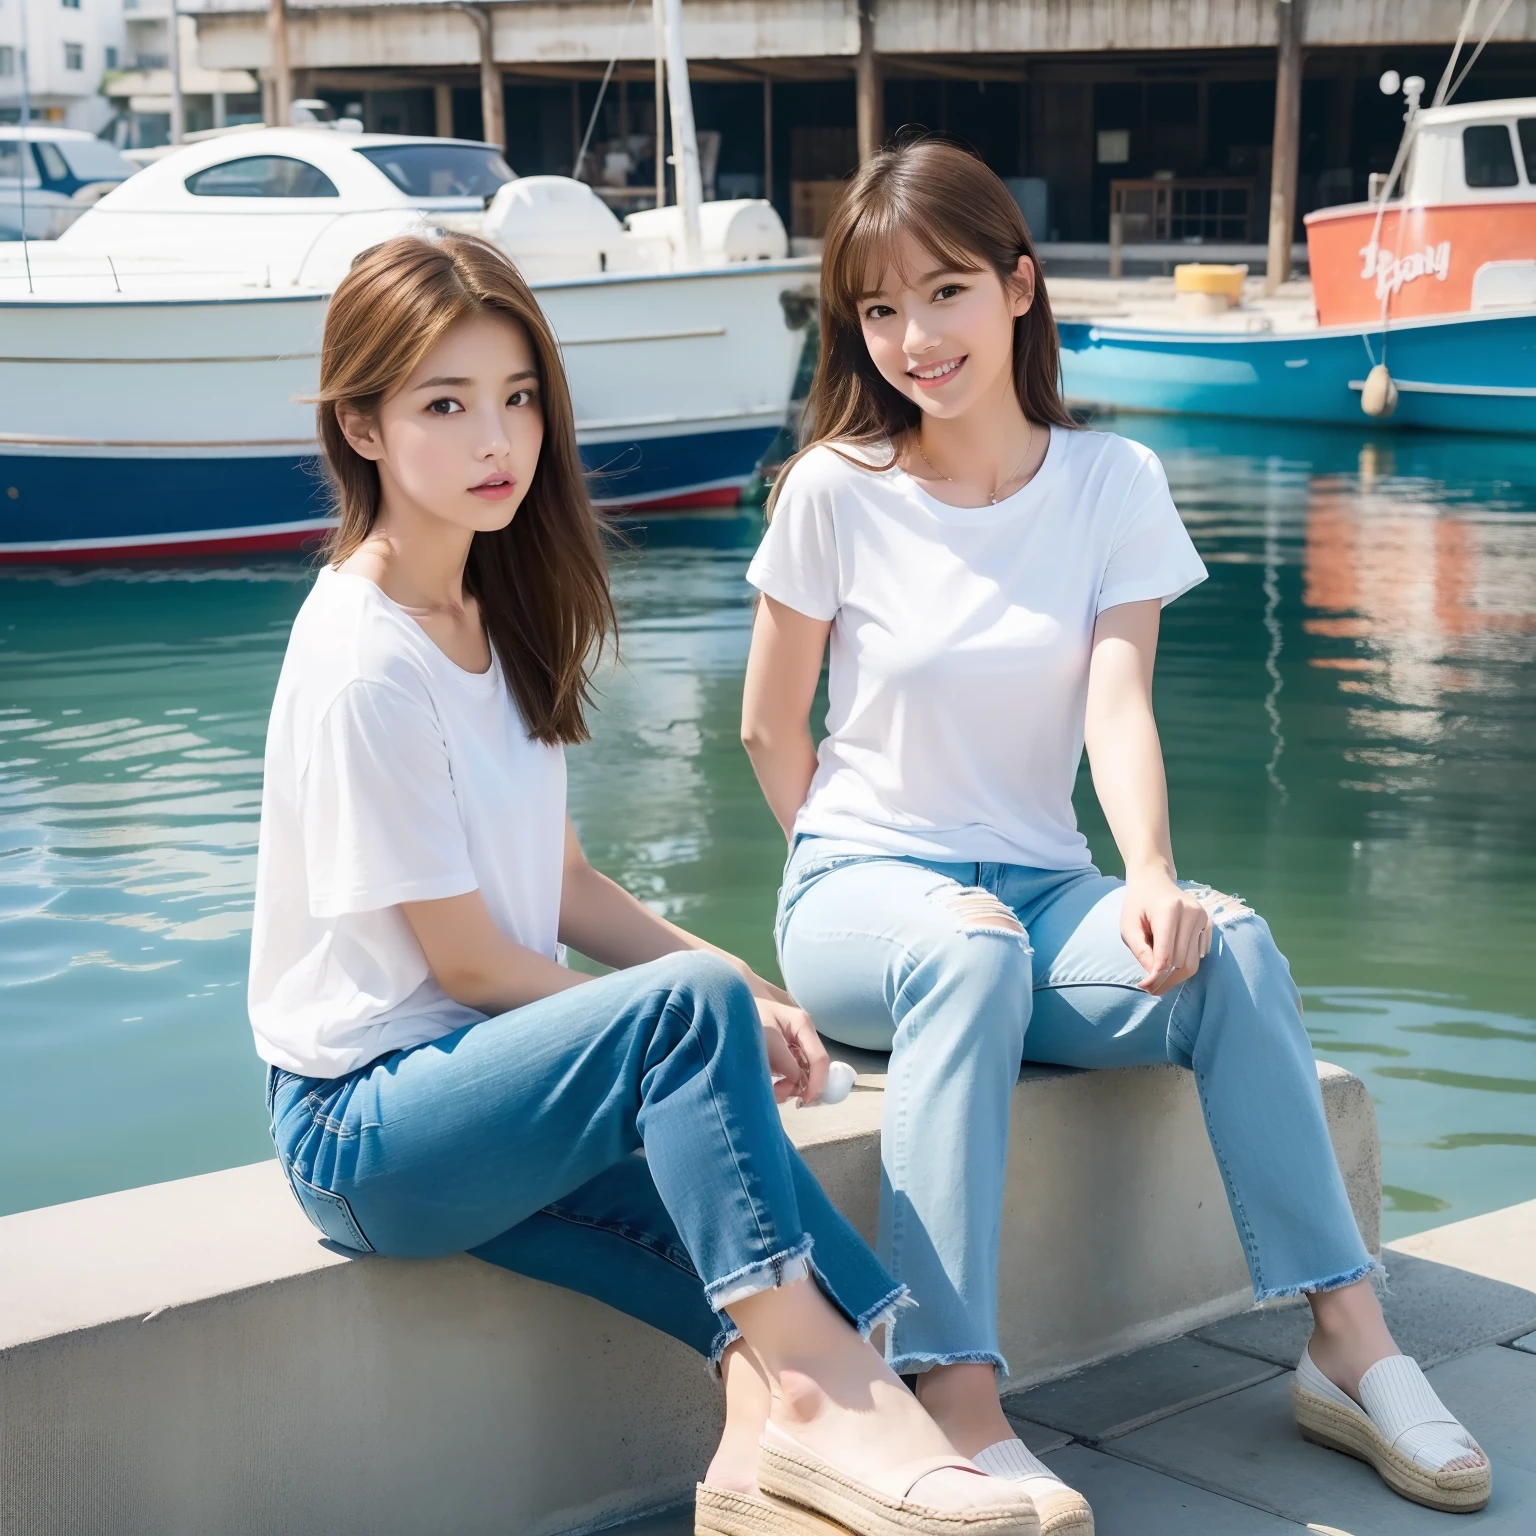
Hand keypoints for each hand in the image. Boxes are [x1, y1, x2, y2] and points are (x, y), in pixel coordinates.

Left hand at [755, 993, 830, 1104]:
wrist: (729, 1009)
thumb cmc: (746, 1016)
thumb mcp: (765, 1037)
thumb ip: (784, 1060)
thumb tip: (799, 1082)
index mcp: (802, 1025)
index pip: (819, 1059)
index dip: (817, 1083)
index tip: (805, 1102)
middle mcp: (803, 1036)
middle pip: (813, 1070)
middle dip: (799, 1088)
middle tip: (778, 1095)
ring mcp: (795, 1046)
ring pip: (802, 1076)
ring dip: (789, 1089)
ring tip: (771, 1091)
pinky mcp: (786, 1056)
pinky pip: (791, 1076)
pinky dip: (783, 1086)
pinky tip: (771, 1086)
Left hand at [1121, 868, 1210, 995]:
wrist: (1154, 881)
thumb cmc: (1137, 904)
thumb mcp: (1128, 926)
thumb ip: (1140, 950)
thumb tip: (1153, 976)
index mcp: (1169, 911)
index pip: (1167, 955)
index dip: (1156, 976)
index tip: (1145, 987)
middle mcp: (1191, 913)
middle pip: (1182, 962)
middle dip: (1166, 980)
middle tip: (1151, 989)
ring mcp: (1203, 918)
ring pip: (1193, 961)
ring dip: (1176, 976)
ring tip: (1159, 981)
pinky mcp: (1208, 923)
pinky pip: (1200, 954)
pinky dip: (1185, 964)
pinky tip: (1171, 963)